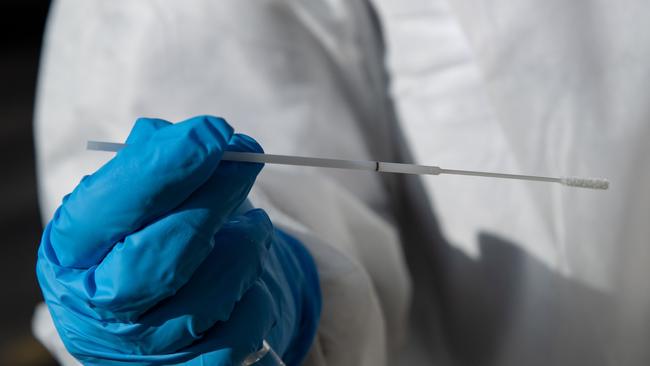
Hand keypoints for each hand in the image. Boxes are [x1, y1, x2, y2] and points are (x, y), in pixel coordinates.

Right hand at [36, 116, 320, 364]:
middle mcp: (98, 309)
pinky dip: (257, 301)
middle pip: (154, 262)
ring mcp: (144, 351)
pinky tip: (253, 281)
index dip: (162, 169)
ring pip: (205, 301)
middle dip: (210, 203)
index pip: (107, 211)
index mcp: (73, 254)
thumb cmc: (154, 238)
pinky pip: (237, 339)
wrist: (167, 309)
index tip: (213, 131)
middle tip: (248, 159)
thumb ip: (155, 166)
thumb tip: (198, 138)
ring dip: (246, 250)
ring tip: (257, 227)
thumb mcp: (139, 200)